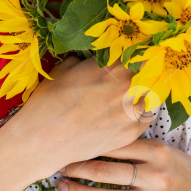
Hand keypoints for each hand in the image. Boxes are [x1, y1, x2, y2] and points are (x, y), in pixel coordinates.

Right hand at [12, 55, 154, 180]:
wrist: (42, 138)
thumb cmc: (50, 99)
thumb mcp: (66, 67)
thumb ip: (87, 60)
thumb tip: (93, 57)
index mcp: (114, 65)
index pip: (136, 52)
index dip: (133, 52)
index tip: (130, 53)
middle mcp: (128, 87)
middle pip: (146, 73)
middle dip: (138, 72)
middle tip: (128, 74)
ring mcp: (131, 112)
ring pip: (148, 96)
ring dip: (140, 93)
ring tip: (126, 95)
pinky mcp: (130, 134)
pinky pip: (145, 118)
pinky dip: (138, 114)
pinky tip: (124, 113)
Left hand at [56, 136, 190, 190]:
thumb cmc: (174, 164)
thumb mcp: (159, 145)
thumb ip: (131, 140)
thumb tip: (90, 130)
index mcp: (156, 149)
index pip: (114, 143)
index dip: (87, 143)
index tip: (68, 141)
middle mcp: (156, 175)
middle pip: (106, 170)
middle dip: (77, 167)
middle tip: (58, 164)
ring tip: (62, 186)